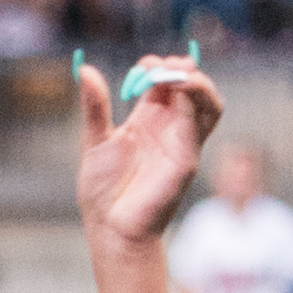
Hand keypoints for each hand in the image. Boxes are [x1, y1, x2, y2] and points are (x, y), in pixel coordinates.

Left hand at [74, 53, 221, 248]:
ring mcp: (182, 142)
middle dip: (180, 68)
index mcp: (148, 120)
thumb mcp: (94, 139)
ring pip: (208, 102)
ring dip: (198, 81)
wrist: (110, 227)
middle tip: (160, 65)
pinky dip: (198, 98)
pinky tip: (182, 87)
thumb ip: (95, 106)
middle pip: (190, 87)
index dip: (157, 68)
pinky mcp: (187, 157)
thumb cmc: (102, 190)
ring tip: (178, 71)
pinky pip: (203, 122)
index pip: (164, 83)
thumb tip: (84, 69)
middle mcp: (170, 128)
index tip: (142, 66)